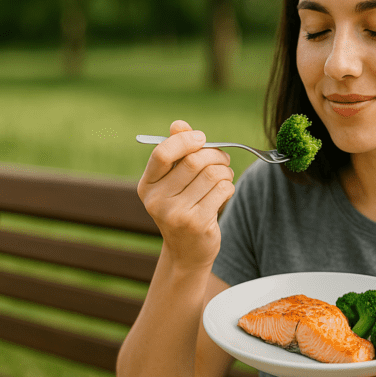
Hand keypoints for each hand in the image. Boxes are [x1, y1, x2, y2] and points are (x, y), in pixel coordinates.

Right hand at [137, 120, 234, 269]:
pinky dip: (228, 186)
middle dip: (215, 155)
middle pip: (194, 161)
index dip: (186, 140)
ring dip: (225, 171)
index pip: (162, 153)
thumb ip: (177, 152)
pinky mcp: (196, 223)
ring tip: (224, 176)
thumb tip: (178, 124)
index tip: (201, 138)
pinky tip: (224, 192)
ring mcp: (176, 214)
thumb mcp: (174, 181)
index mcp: (147, 185)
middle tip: (223, 159)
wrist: (187, 251)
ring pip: (212, 175)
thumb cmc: (183, 207)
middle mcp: (157, 200)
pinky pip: (222, 190)